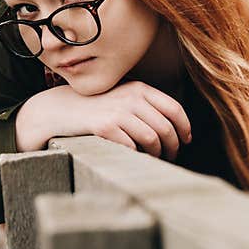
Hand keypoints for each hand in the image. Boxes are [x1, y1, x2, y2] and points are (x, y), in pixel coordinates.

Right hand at [16, 80, 191, 160]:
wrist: (61, 109)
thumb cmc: (95, 107)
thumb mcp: (121, 97)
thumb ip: (144, 106)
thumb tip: (173, 128)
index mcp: (139, 88)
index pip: (174, 108)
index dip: (184, 127)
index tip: (186, 140)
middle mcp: (131, 97)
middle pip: (166, 127)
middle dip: (173, 146)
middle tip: (171, 157)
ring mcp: (118, 111)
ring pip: (152, 139)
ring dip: (157, 154)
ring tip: (154, 159)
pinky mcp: (105, 126)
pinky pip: (132, 147)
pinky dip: (137, 155)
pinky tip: (135, 158)